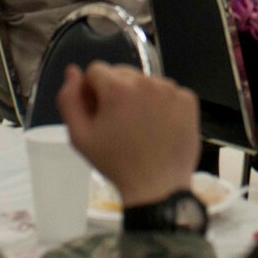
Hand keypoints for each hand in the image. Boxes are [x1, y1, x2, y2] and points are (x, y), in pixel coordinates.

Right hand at [56, 63, 198, 207]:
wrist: (157, 187)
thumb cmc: (116, 163)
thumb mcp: (80, 137)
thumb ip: (69, 100)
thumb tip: (72, 71)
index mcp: (118, 87)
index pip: (96, 70)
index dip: (92, 92)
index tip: (98, 114)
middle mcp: (146, 81)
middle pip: (121, 73)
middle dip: (115, 91)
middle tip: (119, 123)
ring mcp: (171, 89)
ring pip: (145, 81)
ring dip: (139, 96)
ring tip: (140, 127)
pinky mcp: (188, 99)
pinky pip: (167, 92)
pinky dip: (161, 104)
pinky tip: (158, 126)